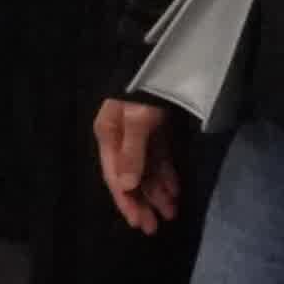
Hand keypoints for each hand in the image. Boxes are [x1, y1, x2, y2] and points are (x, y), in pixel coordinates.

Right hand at [92, 95, 180, 234]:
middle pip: (131, 177)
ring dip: (157, 191)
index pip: (116, 177)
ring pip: (146, 170)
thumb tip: (128, 186)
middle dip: (143, 202)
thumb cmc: (143, 87)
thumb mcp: (138, 118)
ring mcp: (137, 133)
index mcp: (109, 136)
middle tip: (155, 227)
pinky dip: (165, 174)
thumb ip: (133, 152)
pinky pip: (158, 157)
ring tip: (171, 212)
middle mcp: (120, 138)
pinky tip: (174, 190)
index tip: (138, 223)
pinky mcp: (154, 127)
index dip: (127, 202)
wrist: (159, 56)